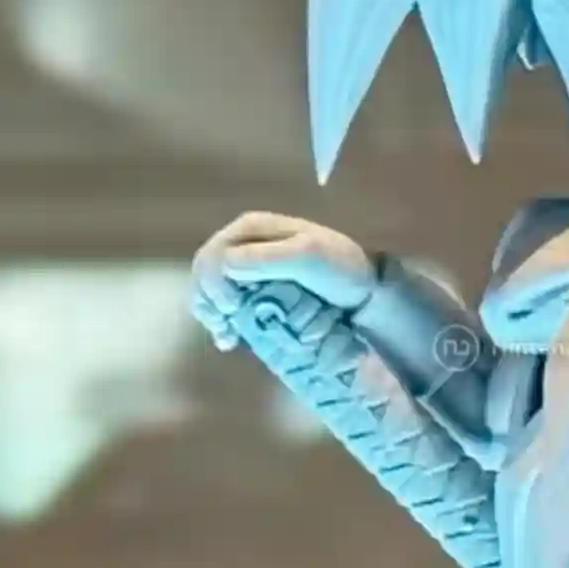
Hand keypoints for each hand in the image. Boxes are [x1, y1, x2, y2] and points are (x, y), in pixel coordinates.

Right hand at [190, 212, 376, 349]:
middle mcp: (243, 243)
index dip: (214, 284)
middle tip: (226, 329)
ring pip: (210, 290)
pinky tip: (229, 339)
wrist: (363, 289)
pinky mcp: (253, 290)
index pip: (213, 255)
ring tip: (227, 337)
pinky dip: (222, 321)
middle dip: (208, 302)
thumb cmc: (339, 267)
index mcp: (251, 228)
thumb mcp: (309, 256)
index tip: (232, 309)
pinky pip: (225, 304)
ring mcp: (246, 267)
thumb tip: (225, 266)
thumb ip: (269, 258)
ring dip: (212, 314)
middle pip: (205, 273)